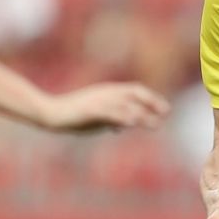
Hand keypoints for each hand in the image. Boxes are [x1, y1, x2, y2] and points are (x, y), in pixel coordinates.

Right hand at [45, 82, 170, 132]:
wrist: (52, 114)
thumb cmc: (74, 116)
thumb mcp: (96, 118)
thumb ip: (109, 120)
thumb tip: (120, 128)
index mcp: (108, 93)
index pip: (135, 91)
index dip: (151, 98)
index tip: (165, 109)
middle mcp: (105, 93)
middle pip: (133, 94)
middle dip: (151, 102)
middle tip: (166, 112)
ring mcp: (98, 101)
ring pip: (124, 104)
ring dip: (141, 113)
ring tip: (155, 123)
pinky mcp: (89, 110)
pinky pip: (108, 112)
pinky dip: (120, 116)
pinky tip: (131, 123)